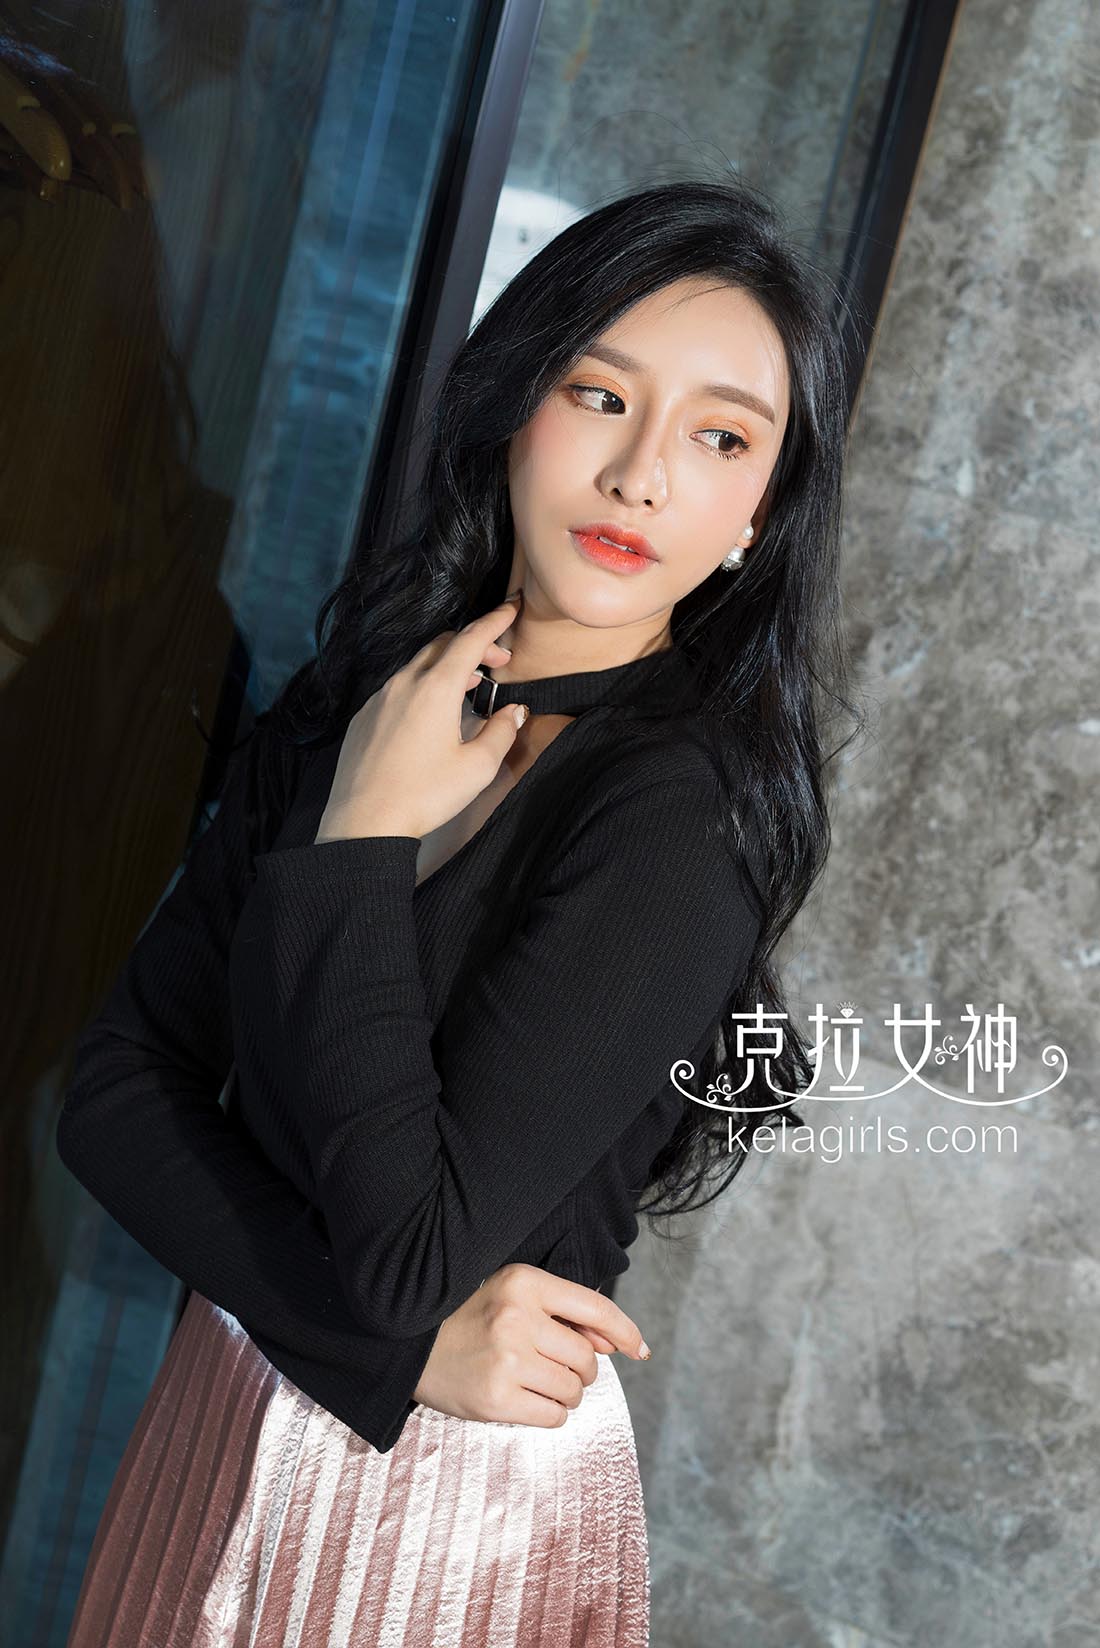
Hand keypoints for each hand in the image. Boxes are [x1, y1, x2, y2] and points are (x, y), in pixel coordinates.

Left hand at [316, 595, 527, 843]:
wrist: (364, 823)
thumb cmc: (424, 795)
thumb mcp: (477, 768)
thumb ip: (502, 732)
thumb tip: (514, 711)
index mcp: (436, 689)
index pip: (470, 640)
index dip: (494, 622)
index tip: (511, 608)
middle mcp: (404, 684)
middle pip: (442, 645)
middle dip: (472, 645)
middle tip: (497, 661)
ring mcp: (379, 699)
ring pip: (417, 666)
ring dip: (446, 667)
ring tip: (467, 687)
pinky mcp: (363, 718)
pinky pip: (396, 689)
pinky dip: (420, 687)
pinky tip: (429, 714)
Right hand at [411, 1263, 651, 1427]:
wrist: (414, 1348)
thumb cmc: (472, 1319)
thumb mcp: (516, 1296)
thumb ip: (568, 1314)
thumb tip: (618, 1343)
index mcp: (524, 1283)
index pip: (595, 1309)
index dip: (626, 1331)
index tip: (640, 1349)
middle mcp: (517, 1318)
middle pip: (587, 1359)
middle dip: (580, 1369)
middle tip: (552, 1365)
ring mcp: (507, 1360)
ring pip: (574, 1390)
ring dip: (565, 1394)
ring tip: (535, 1382)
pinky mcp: (497, 1400)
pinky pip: (554, 1416)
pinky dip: (550, 1413)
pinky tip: (526, 1399)